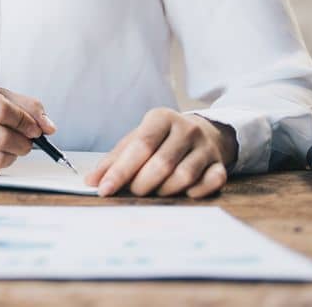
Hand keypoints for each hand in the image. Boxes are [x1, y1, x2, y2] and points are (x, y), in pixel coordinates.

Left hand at [85, 109, 235, 197]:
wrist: (203, 132)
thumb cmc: (160, 139)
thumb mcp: (136, 139)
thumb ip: (114, 159)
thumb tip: (91, 181)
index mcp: (162, 118)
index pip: (140, 146)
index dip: (121, 170)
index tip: (104, 189)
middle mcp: (187, 129)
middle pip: (161, 163)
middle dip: (141, 183)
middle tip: (132, 191)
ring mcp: (206, 147)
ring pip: (184, 176)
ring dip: (164, 191)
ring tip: (154, 191)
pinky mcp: (220, 165)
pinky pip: (211, 183)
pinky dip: (195, 192)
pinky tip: (183, 193)